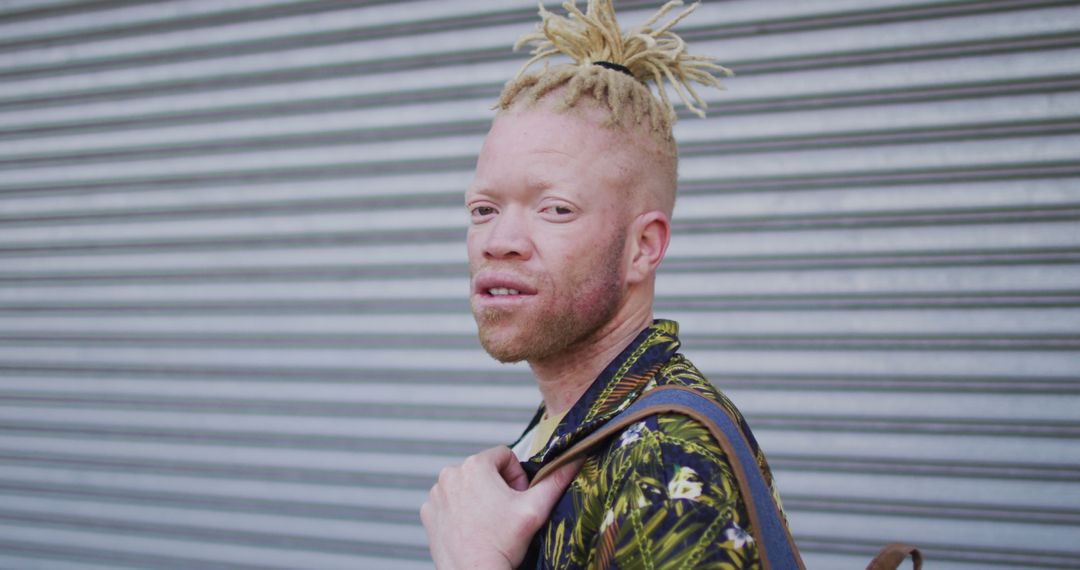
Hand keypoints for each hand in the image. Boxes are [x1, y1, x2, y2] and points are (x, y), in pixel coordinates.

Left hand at [421, 446, 581, 569]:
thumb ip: (555, 480)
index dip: (517, 476)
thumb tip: (574, 460)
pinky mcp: (428, 513)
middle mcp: (450, 475)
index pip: (504, 456)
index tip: (518, 498)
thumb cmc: (501, 544)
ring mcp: (436, 495)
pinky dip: (461, 512)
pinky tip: (472, 529)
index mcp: (475, 466)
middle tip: (506, 513)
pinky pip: (449, 502)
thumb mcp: (535, 509)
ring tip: (489, 523)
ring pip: (467, 486)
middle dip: (498, 487)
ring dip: (479, 498)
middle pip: (484, 470)